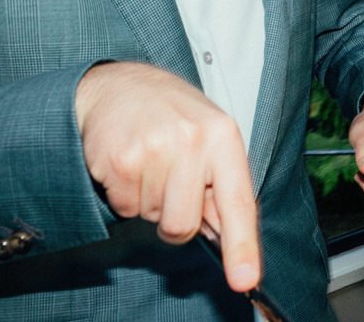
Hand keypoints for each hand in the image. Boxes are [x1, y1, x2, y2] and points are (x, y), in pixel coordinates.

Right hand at [74, 62, 259, 291]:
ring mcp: (154, 149)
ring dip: (147, 200)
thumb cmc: (172, 115)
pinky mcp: (118, 160)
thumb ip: (221, 188)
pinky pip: (123, 206)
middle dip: (174, 216)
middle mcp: (192, 141)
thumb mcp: (210, 137)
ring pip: (152, 217)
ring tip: (149, 162)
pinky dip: (123, 193)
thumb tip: (228, 240)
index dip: (242, 247)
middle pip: (184, 225)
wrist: (118, 84)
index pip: (238, 202)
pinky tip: (128, 161)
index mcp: (223, 137)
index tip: (245, 279)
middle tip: (169, 180)